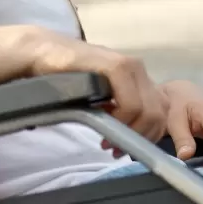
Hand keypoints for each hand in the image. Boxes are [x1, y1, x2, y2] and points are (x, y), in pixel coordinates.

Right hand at [29, 33, 166, 145]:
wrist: (41, 53)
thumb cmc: (66, 77)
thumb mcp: (99, 97)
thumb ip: (117, 110)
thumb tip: (130, 138)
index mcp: (138, 79)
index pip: (161, 113)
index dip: (147, 137)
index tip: (124, 149)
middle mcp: (139, 70)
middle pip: (159, 114)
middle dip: (139, 139)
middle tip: (115, 150)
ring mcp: (129, 66)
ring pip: (149, 111)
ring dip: (130, 132)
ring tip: (107, 141)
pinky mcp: (116, 66)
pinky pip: (131, 103)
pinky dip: (121, 120)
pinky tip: (103, 122)